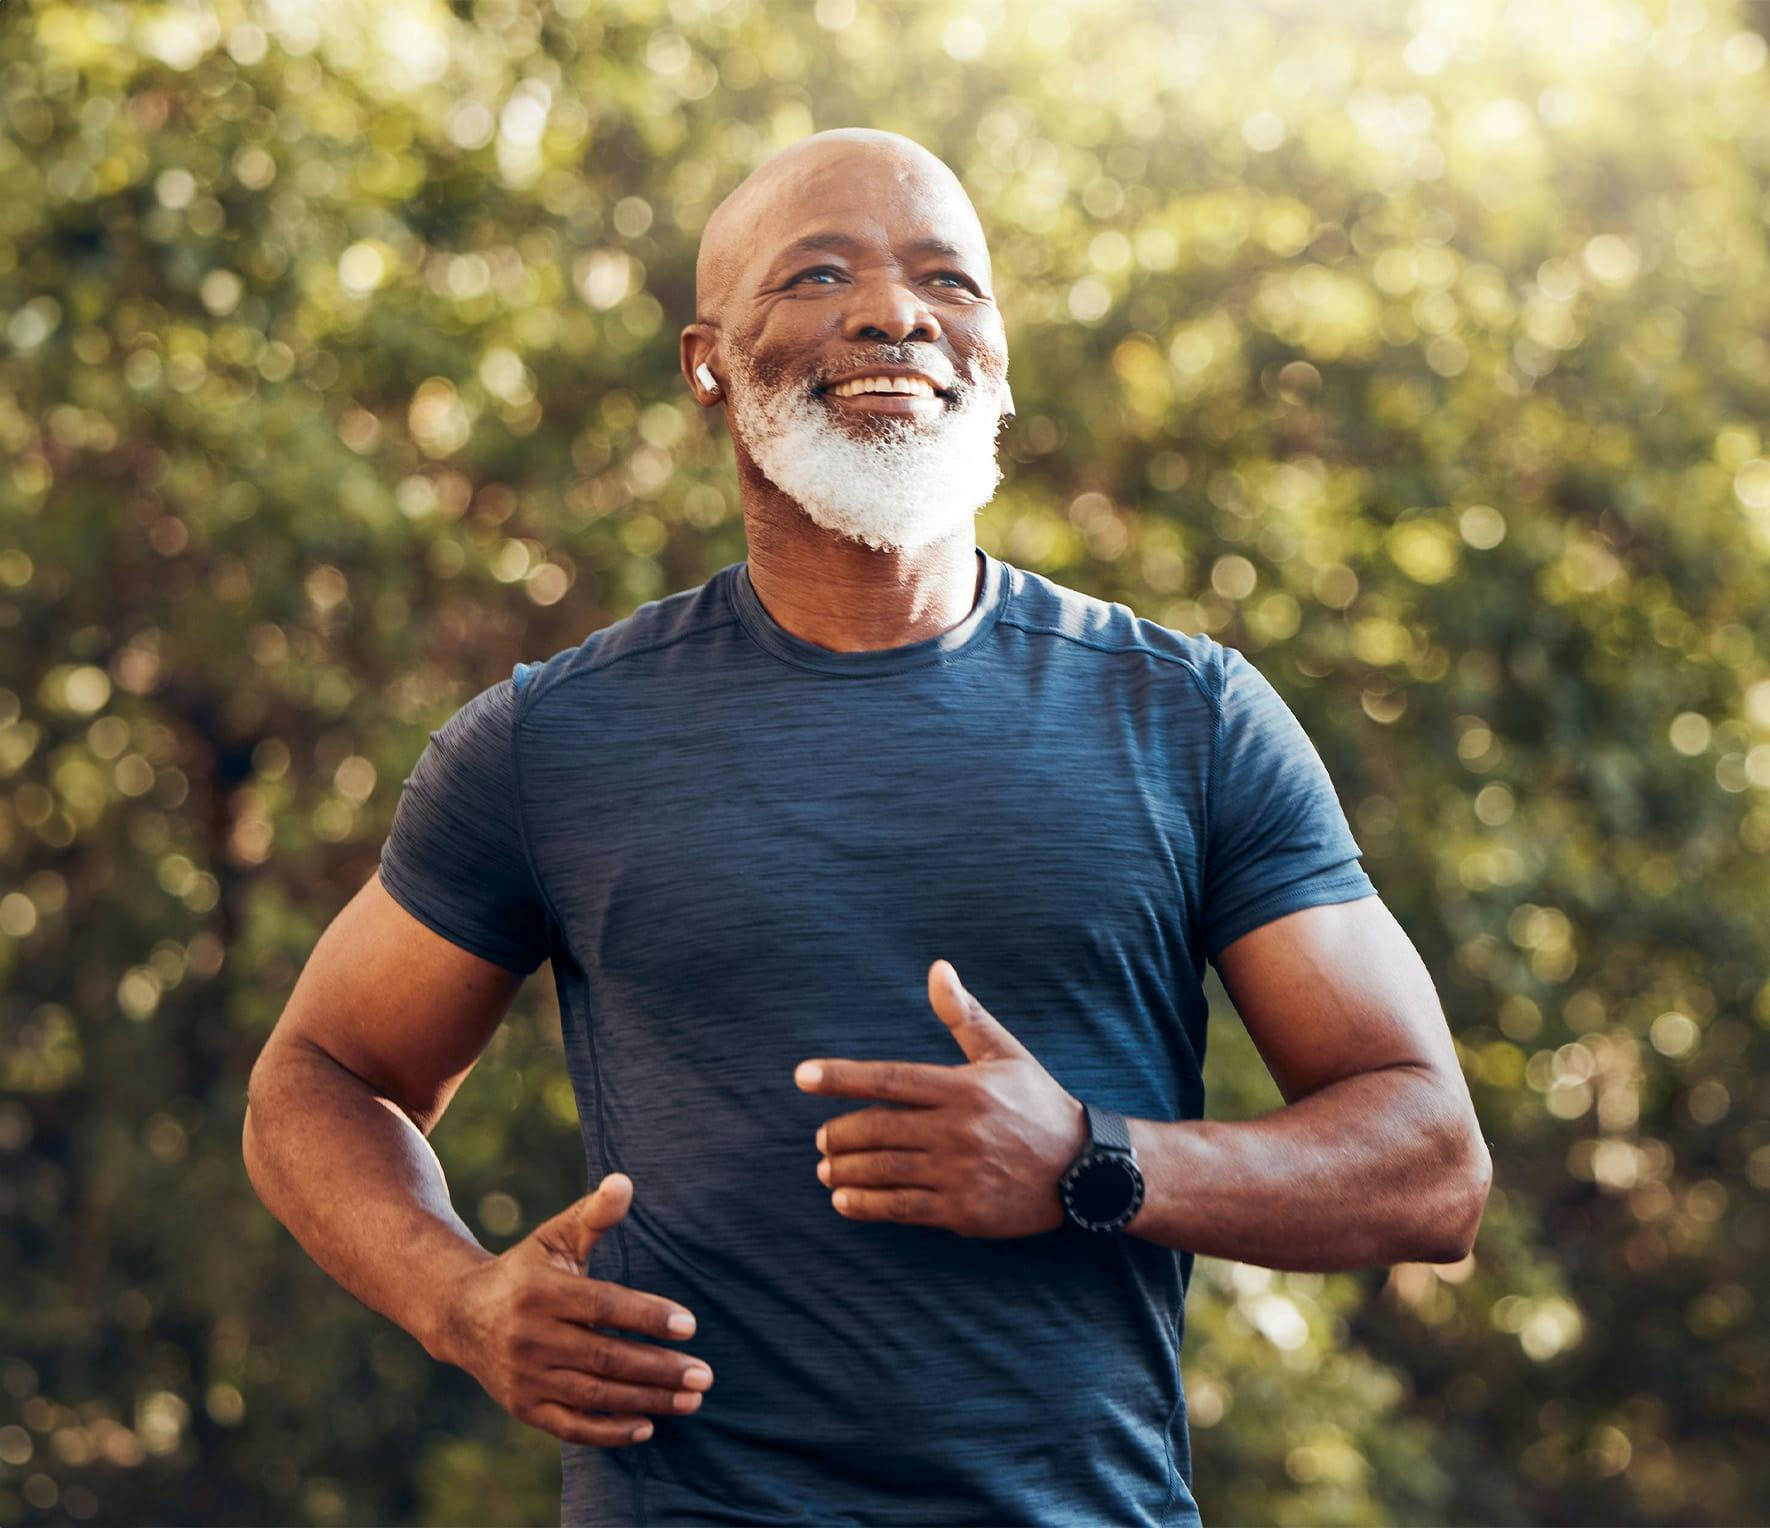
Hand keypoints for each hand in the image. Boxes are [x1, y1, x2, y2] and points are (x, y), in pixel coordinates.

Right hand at [434, 1173, 714, 1447]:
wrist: (462, 1315)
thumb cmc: (527, 1270)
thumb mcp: (555, 1238)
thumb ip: (593, 1214)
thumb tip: (624, 1182)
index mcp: (540, 1291)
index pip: (602, 1307)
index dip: (646, 1316)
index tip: (689, 1324)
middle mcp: (529, 1337)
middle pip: (604, 1357)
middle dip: (659, 1368)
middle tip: (705, 1375)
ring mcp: (524, 1377)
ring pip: (593, 1395)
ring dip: (646, 1401)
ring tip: (691, 1400)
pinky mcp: (523, 1407)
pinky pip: (570, 1427)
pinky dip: (608, 1432)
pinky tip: (647, 1427)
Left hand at [795, 959, 1088, 1238]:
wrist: (1084, 1168)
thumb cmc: (1037, 1103)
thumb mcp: (1004, 1053)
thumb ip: (964, 1015)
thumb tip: (938, 968)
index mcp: (962, 1087)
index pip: (889, 1078)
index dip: (841, 1077)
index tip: (802, 1076)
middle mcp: (957, 1128)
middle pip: (878, 1128)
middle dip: (839, 1133)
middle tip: (821, 1137)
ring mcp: (959, 1172)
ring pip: (884, 1170)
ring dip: (844, 1170)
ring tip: (824, 1168)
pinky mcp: (964, 1210)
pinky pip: (902, 1208)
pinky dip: (866, 1205)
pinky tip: (843, 1200)